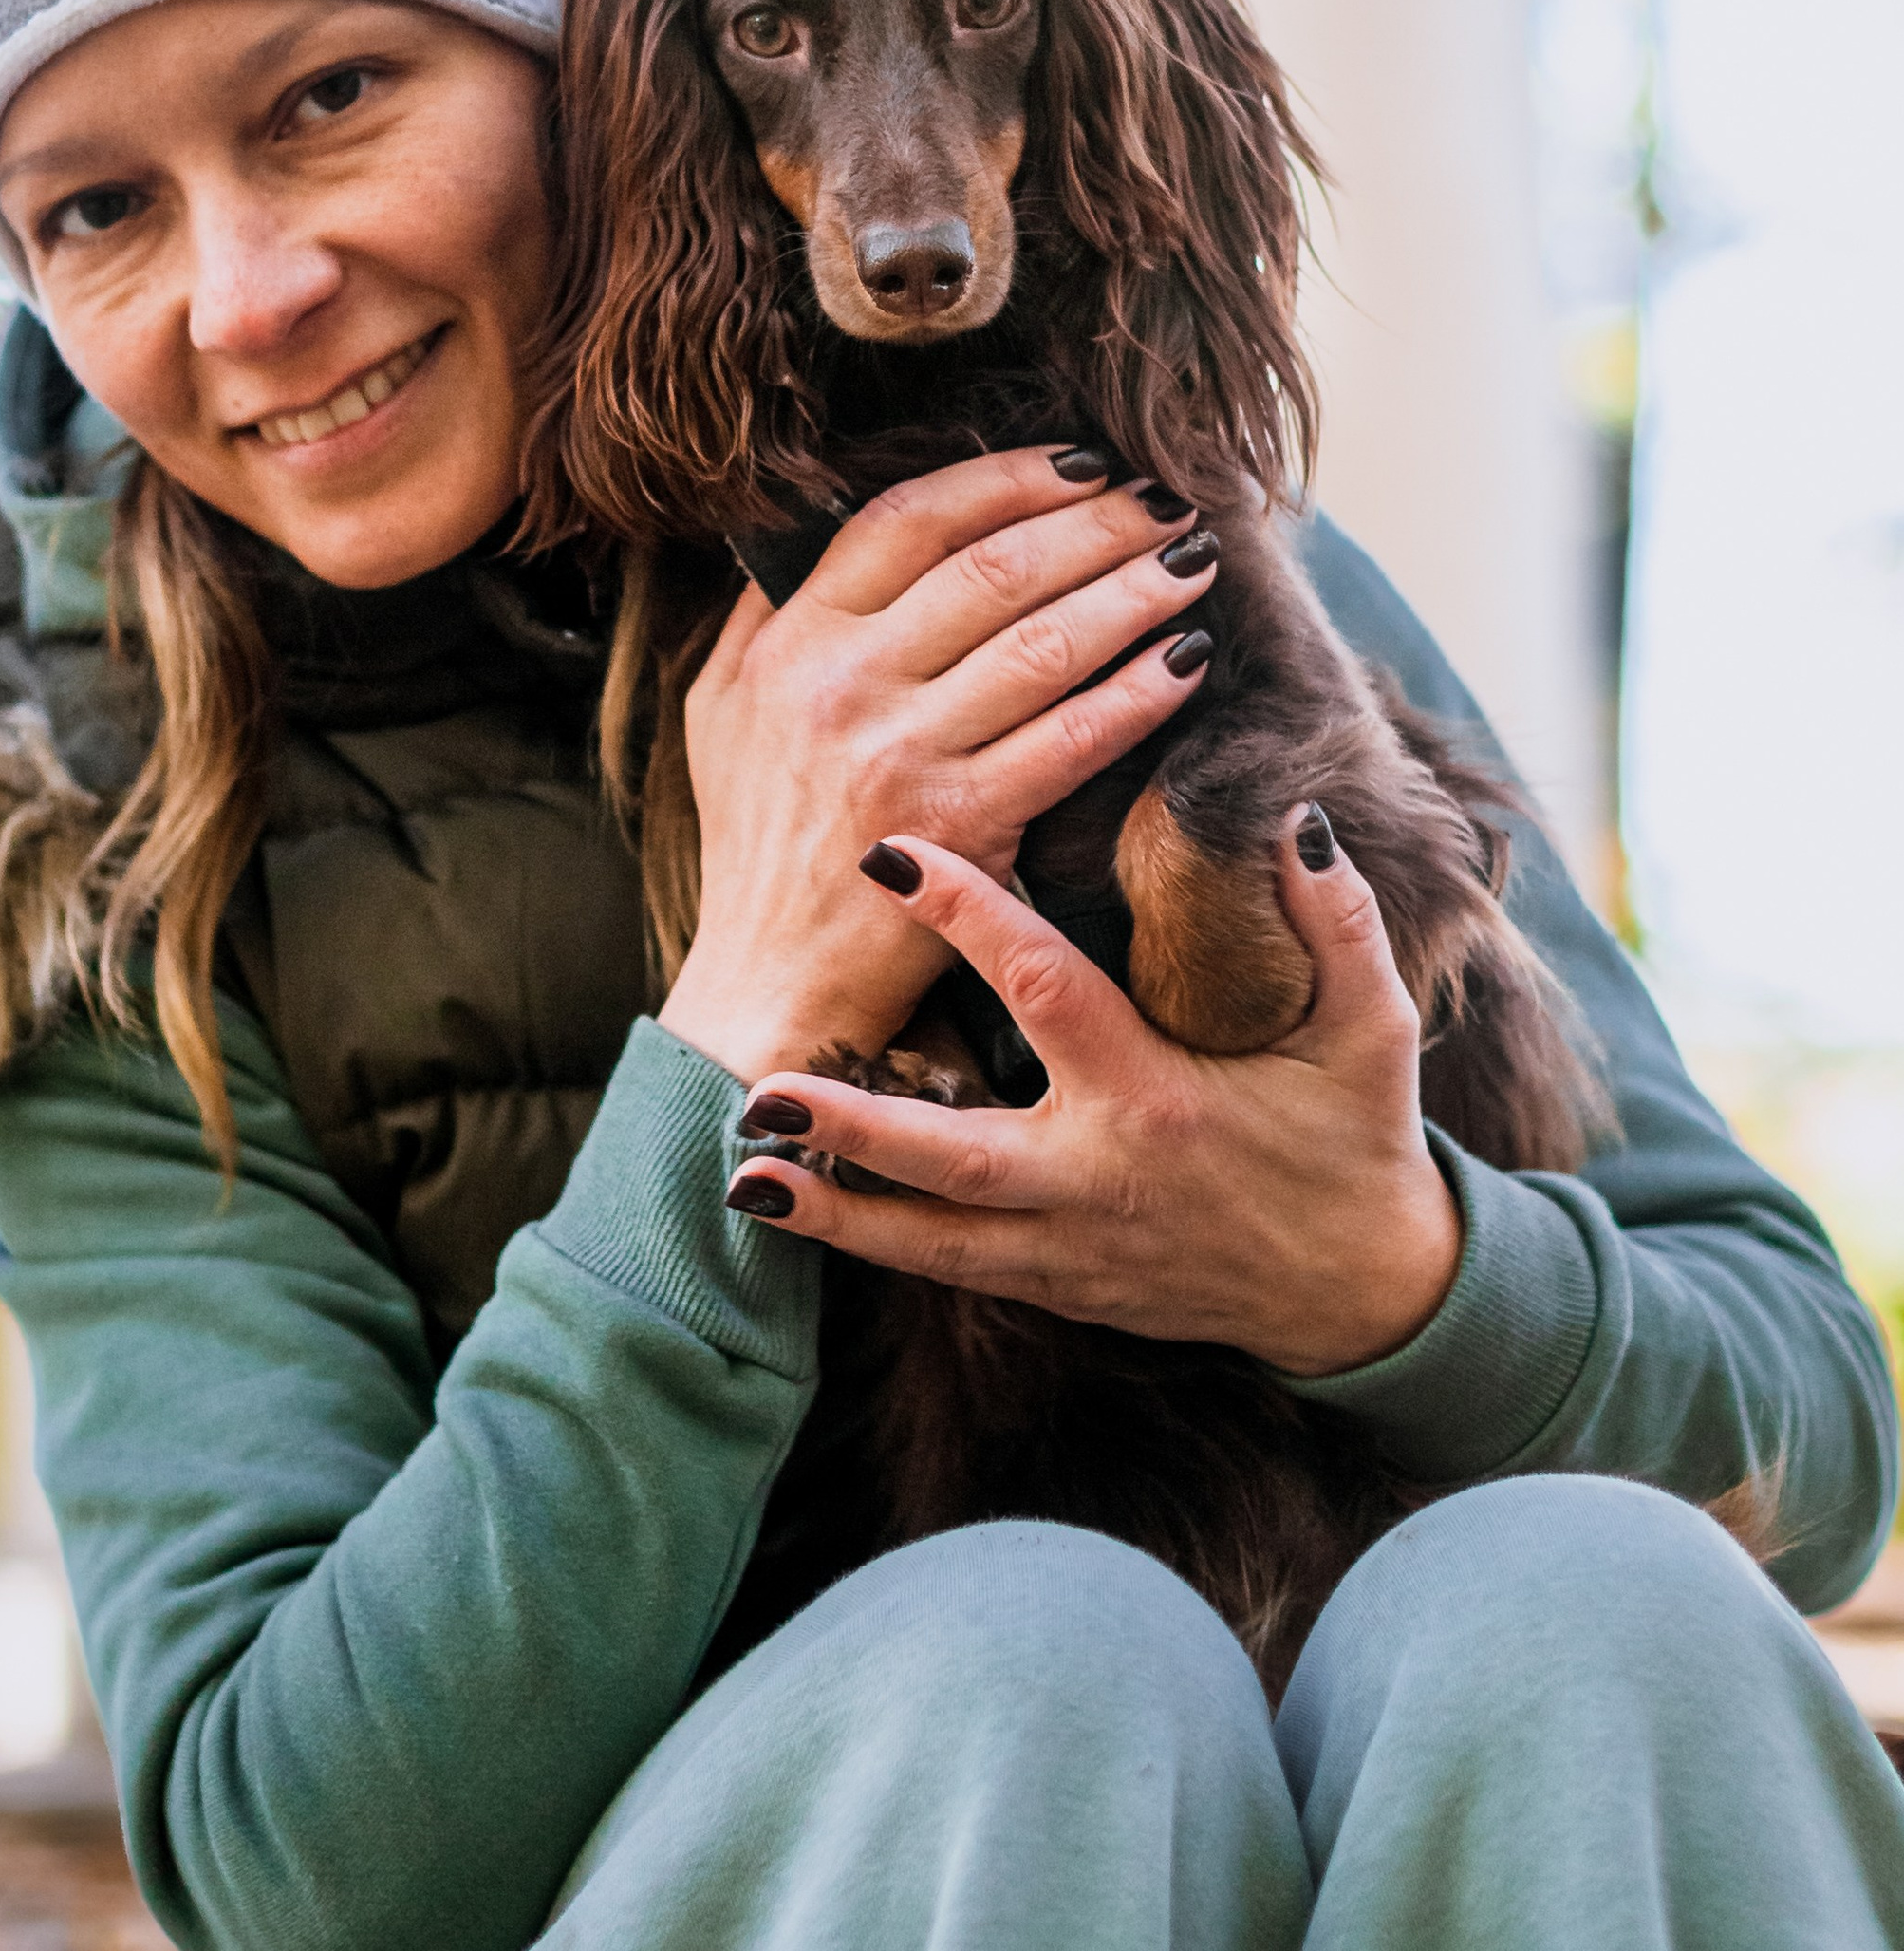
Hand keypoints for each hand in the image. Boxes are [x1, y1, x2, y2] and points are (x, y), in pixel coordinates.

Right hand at [655, 452, 1215, 1087]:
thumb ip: (763, 615)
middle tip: (1164, 501)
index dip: (1007, 477)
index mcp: (793, 640)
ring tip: (1191, 563)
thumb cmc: (755, 845)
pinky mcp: (963, 828)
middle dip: (1095, 523)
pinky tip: (1185, 661)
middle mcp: (844, 683)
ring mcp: (903, 754)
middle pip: (994, 567)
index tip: (1082, 462)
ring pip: (1045, 642)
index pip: (910, 519)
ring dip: (1134, 591)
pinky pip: (1073, 739)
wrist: (769, 984)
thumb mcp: (720, 712)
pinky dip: (1139, 692)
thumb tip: (804, 522)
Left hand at [723, 810, 1461, 1376]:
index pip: (1043, 990)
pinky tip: (803, 1217)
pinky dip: (878, 1247)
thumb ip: (1339, 924)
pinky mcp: (1063, 1289)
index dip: (966, 916)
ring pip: (932, 1242)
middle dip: (850, 1128)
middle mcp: (1099, 1183)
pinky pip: (953, 1270)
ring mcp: (1073, 1251)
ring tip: (740, 1173)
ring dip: (835, 1212)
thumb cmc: (1356, 1139)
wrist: (1366, 1290)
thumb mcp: (1371, 1031)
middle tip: (756, 1086)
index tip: (890, 855)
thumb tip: (1293, 822)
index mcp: (1158, 1102)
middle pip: (951, 1158)